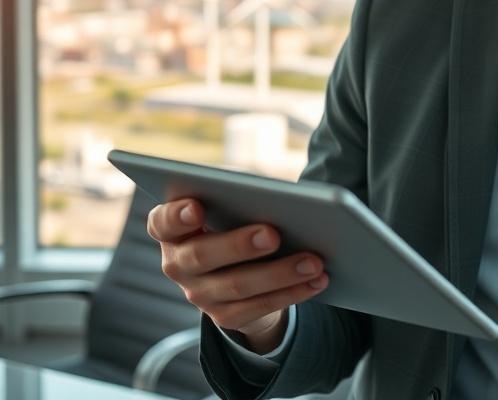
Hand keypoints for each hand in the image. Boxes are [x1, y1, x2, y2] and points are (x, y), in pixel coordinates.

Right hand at [148, 198, 328, 352]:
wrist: (242, 268)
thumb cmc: (237, 219)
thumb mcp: (234, 205)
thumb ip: (242, 199)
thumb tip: (281, 203)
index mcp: (172, 229)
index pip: (162, 221)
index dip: (176, 216)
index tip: (196, 207)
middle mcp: (177, 263)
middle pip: (201, 255)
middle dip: (239, 245)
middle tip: (274, 234)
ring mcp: (198, 294)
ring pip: (237, 286)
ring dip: (280, 273)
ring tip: (314, 261)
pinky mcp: (224, 316)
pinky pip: (259, 307)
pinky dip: (293, 292)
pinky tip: (318, 280)